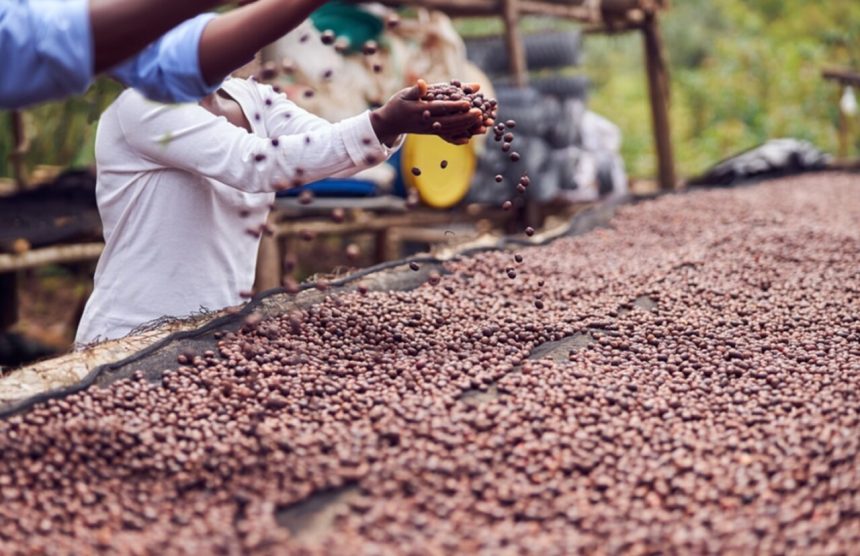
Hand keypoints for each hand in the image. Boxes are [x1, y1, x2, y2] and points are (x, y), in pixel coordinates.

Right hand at [370, 79, 486, 146]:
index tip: (468, 102)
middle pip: (450, 121)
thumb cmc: (397, 105)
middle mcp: (427, 122)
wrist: (390, 123)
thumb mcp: (404, 94)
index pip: (441, 108)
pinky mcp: (432, 133)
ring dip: (467, 126)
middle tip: (481, 112)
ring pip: (451, 129)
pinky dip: (459, 136)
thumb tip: (422, 82)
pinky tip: (470, 135)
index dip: (455, 106)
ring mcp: (430, 130)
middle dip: (466, 118)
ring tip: (481, 121)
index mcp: (420, 111)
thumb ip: (416, 90)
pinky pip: (447, 136)